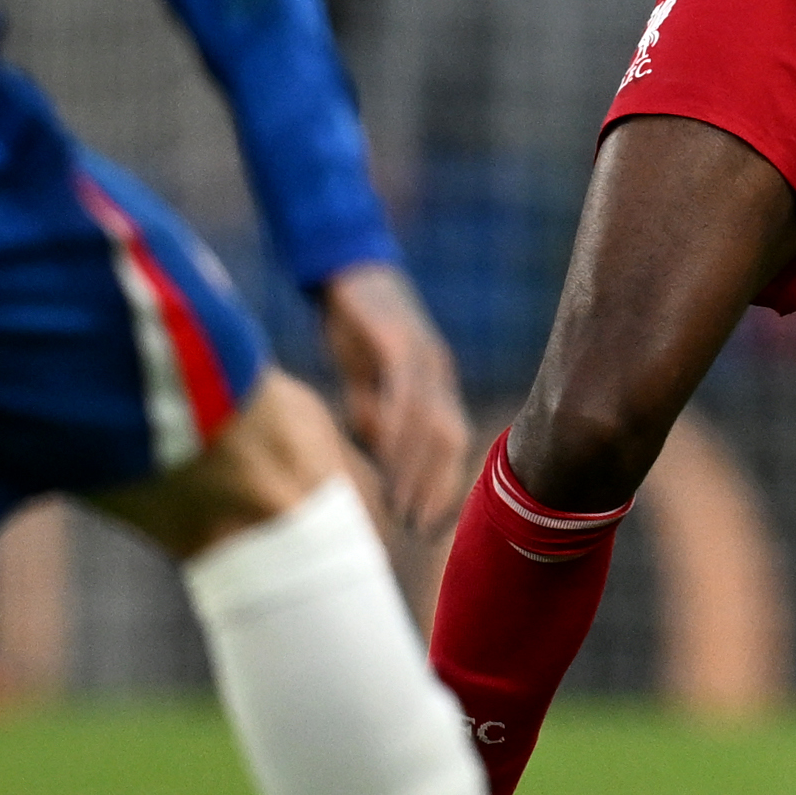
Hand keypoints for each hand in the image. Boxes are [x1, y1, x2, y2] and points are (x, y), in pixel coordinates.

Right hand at [315, 261, 470, 536]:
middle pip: (451, 438)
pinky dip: (397, 425)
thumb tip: (381, 457)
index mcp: (436, 384)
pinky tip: (386, 453)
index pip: (452, 445)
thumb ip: (374, 416)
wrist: (343, 267)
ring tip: (399, 502)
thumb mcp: (364, 380)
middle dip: (434, 486)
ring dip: (417, 466)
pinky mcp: (396, 337)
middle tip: (413, 525)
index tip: (428, 527)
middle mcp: (438, 372)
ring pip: (431, 420)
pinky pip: (404, 389)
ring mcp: (422, 353)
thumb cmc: (355, 328)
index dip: (444, 486)